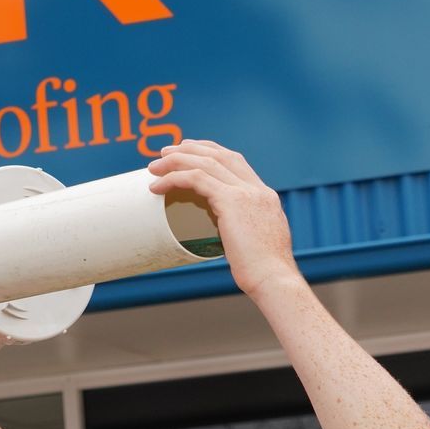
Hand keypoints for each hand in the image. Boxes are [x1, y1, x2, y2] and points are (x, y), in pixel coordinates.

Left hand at [147, 140, 298, 297]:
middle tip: (167, 151)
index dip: (211, 152)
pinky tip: (157, 186)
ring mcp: (246, 193)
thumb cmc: (264, 273)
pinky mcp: (232, 202)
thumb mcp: (258, 244)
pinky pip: (196, 179)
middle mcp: (257, 190)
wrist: (274, 279)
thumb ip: (245, 231)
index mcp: (265, 197)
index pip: (236, 162)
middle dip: (191, 149)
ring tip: (155, 166)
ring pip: (206, 162)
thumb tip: (230, 235)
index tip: (191, 151)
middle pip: (220, 154)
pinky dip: (174, 178)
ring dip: (176, 160)